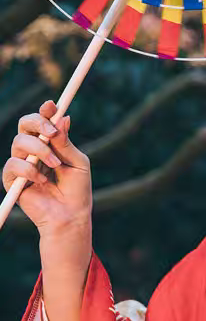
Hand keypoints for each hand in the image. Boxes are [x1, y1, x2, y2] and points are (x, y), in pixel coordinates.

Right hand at [2, 99, 91, 236]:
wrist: (70, 216)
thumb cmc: (77, 191)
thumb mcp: (78, 164)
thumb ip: (67, 143)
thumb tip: (64, 118)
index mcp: (49, 144)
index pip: (42, 121)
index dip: (45, 111)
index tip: (53, 105)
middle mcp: (33, 151)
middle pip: (24, 124)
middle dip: (37, 123)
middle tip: (51, 132)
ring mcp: (21, 163)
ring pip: (18, 142)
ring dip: (39, 151)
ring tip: (54, 165)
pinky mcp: (12, 180)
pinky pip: (12, 165)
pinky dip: (28, 170)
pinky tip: (41, 180)